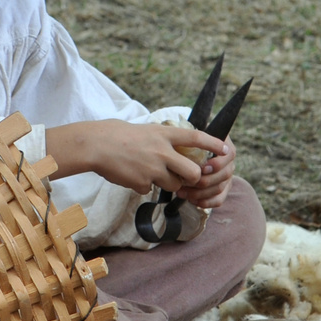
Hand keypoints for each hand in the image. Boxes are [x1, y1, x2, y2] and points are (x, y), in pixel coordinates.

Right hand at [46, 120, 227, 194]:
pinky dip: (142, 185)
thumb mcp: (145, 130)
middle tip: (185, 178)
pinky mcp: (142, 183)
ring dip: (167, 184)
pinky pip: (149, 189)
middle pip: (192, 172)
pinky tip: (130, 174)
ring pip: (174, 185)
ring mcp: (153, 169)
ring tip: (149, 173)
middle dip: (192, 179)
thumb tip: (173, 149)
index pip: (197, 138)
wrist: (95, 145)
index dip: (213, 145)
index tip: (225, 149)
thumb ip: (161, 140)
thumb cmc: (116, 134)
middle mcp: (163, 151)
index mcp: (164, 134)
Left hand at [176, 136, 234, 208]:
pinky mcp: (222, 190)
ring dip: (200, 193)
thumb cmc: (184, 141)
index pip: (229, 155)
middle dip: (204, 181)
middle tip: (185, 182)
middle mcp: (228, 162)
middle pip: (225, 174)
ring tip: (181, 192)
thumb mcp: (186, 136)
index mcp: (224, 146)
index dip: (218, 164)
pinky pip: (218, 200)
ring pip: (219, 188)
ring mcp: (226, 177)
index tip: (203, 168)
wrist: (183, 152)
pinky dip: (205, 202)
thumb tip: (187, 143)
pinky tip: (191, 200)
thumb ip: (191, 138)